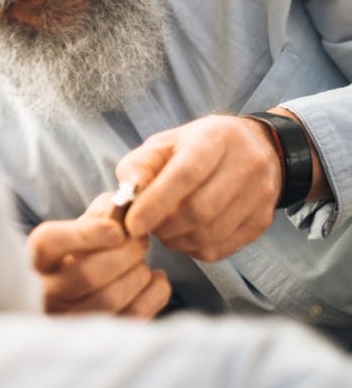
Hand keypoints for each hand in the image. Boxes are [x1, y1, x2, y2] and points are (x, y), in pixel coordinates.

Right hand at [28, 192, 171, 316]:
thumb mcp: (81, 229)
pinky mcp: (98, 339)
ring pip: (110, 298)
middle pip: (87, 274)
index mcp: (35, 259)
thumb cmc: (81, 255)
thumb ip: (100, 211)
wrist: (78, 298)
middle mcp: (44, 294)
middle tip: (141, 240)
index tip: (117, 229)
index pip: (49, 243)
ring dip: (139, 273)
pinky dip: (154, 293)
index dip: (86, 234)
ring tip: (143, 262)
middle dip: (126, 252)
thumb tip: (120, 208)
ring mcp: (68, 321)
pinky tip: (155, 280)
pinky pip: (133, 317)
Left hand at [116, 114, 282, 260]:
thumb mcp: (166, 143)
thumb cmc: (199, 146)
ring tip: (164, 228)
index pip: (186, 175)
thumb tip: (126, 194)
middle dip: (163, 226)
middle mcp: (246, 164)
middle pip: (198, 211)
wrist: (257, 148)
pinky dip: (192, 249)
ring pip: (208, 235)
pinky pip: (219, 249)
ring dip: (176, 240)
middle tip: (146, 226)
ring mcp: (259, 195)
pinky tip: (184, 235)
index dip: (156, 203)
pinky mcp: (261, 221)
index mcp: (216, 138)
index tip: (132, 225)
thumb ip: (140, 165)